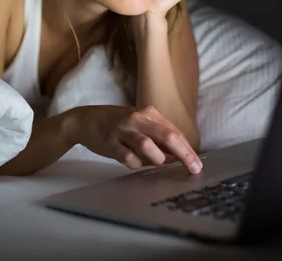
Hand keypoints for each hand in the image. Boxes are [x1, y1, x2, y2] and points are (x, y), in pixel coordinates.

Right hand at [71, 105, 202, 173]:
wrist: (85, 120)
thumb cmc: (116, 124)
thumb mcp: (139, 124)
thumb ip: (158, 137)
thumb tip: (179, 156)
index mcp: (148, 113)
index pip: (174, 132)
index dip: (188, 149)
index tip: (197, 164)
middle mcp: (137, 118)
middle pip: (167, 136)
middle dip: (184, 155)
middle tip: (194, 169)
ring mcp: (122, 130)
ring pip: (148, 145)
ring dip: (156, 158)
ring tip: (155, 161)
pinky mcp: (109, 142)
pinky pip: (128, 157)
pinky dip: (134, 163)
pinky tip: (131, 161)